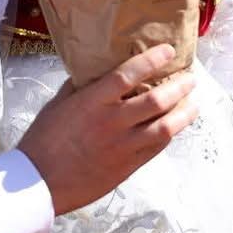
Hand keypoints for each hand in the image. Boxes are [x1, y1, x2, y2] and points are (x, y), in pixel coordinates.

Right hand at [17, 44, 198, 215]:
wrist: (39, 182)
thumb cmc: (44, 139)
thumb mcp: (58, 104)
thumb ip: (82, 87)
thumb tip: (98, 71)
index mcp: (93, 102)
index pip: (129, 74)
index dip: (152, 60)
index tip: (169, 50)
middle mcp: (113, 122)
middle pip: (157, 100)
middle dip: (179, 87)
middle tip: (190, 78)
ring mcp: (123, 146)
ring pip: (165, 127)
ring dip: (184, 113)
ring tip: (192, 104)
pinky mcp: (128, 167)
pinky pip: (157, 148)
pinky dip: (170, 135)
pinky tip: (175, 127)